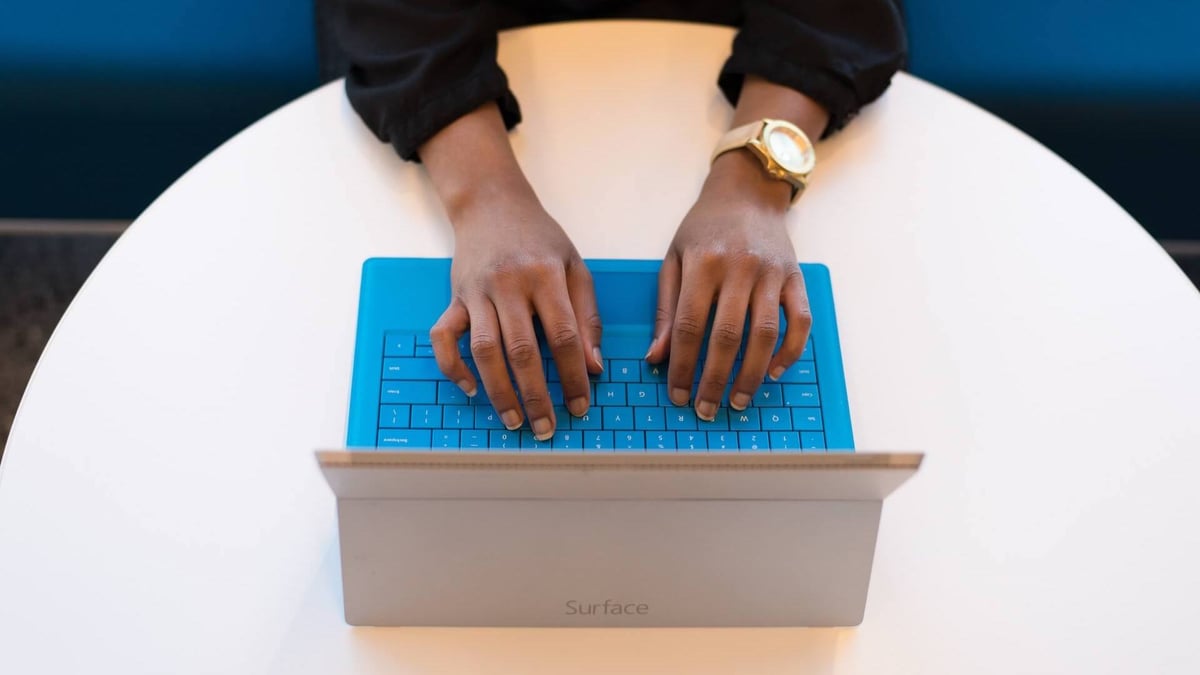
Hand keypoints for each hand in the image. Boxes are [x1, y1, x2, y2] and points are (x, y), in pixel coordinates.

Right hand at [429, 190, 602, 439]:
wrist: (491, 203)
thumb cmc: (539, 238)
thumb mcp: (575, 266)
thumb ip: (587, 316)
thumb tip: (593, 366)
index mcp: (545, 275)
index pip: (564, 335)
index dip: (573, 375)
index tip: (580, 405)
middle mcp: (509, 285)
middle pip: (522, 350)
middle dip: (536, 394)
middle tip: (546, 427)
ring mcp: (476, 292)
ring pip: (484, 350)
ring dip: (498, 390)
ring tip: (513, 420)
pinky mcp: (454, 297)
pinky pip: (443, 337)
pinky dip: (453, 366)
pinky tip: (470, 389)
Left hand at [646, 150, 812, 419]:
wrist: (747, 192)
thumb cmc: (704, 228)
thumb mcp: (674, 258)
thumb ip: (665, 308)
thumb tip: (656, 358)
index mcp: (703, 263)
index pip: (689, 325)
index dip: (682, 365)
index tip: (677, 394)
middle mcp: (739, 268)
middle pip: (727, 336)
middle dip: (714, 379)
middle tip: (706, 409)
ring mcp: (772, 273)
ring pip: (765, 334)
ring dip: (752, 374)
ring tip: (738, 400)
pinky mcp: (796, 278)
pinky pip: (800, 321)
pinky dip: (790, 351)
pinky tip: (774, 372)